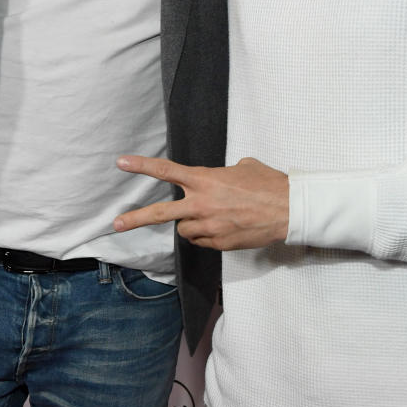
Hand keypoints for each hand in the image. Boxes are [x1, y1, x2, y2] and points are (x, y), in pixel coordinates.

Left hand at [114, 155, 288, 249]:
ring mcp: (210, 226)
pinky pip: (201, 241)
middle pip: (161, 213)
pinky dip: (206, 235)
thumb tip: (224, 177)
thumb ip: (224, 173)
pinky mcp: (219, 243)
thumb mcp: (243, 167)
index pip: (166, 170)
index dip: (141, 166)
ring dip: (191, 224)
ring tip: (212, 217)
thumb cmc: (269, 184)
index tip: (122, 163)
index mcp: (205, 180)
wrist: (289, 209)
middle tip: (116, 224)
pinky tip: (223, 228)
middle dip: (136, 219)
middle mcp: (202, 204)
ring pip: (184, 230)